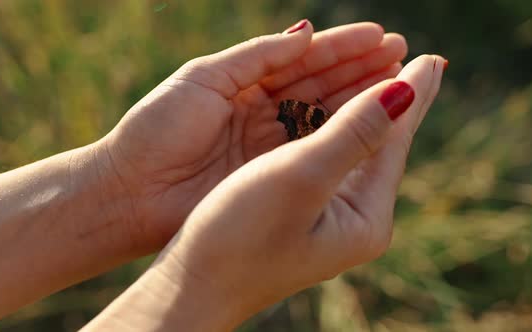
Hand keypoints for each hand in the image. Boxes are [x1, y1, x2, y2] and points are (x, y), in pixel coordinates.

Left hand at [97, 20, 406, 251]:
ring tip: (399, 79)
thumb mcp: (203, 78)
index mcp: (244, 85)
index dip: (342, 47)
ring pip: (322, 118)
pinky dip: (341, 136)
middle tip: (402, 54)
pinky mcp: (269, 180)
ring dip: (360, 98)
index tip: (382, 36)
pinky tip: (370, 119)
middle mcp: (262, 115)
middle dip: (361, 69)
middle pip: (319, 86)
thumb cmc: (156, 129)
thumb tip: (306, 32)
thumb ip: (256, 57)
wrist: (128, 192)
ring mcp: (268, 148)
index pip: (303, 60)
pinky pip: (311, 153)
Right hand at [146, 54, 445, 328]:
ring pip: (356, 149)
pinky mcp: (301, 213)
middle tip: (429, 63)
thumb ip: (354, 133)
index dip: (412, 94)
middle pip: (382, 144)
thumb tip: (405, 93)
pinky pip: (329, 158)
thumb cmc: (239, 237)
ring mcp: (328, 219)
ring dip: (369, 109)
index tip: (434, 58)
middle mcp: (355, 220)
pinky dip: (337, 126)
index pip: (395, 140)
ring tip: (391, 79)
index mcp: (365, 216)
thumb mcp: (301, 177)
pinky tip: (342, 114)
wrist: (193, 288)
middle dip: (399, 100)